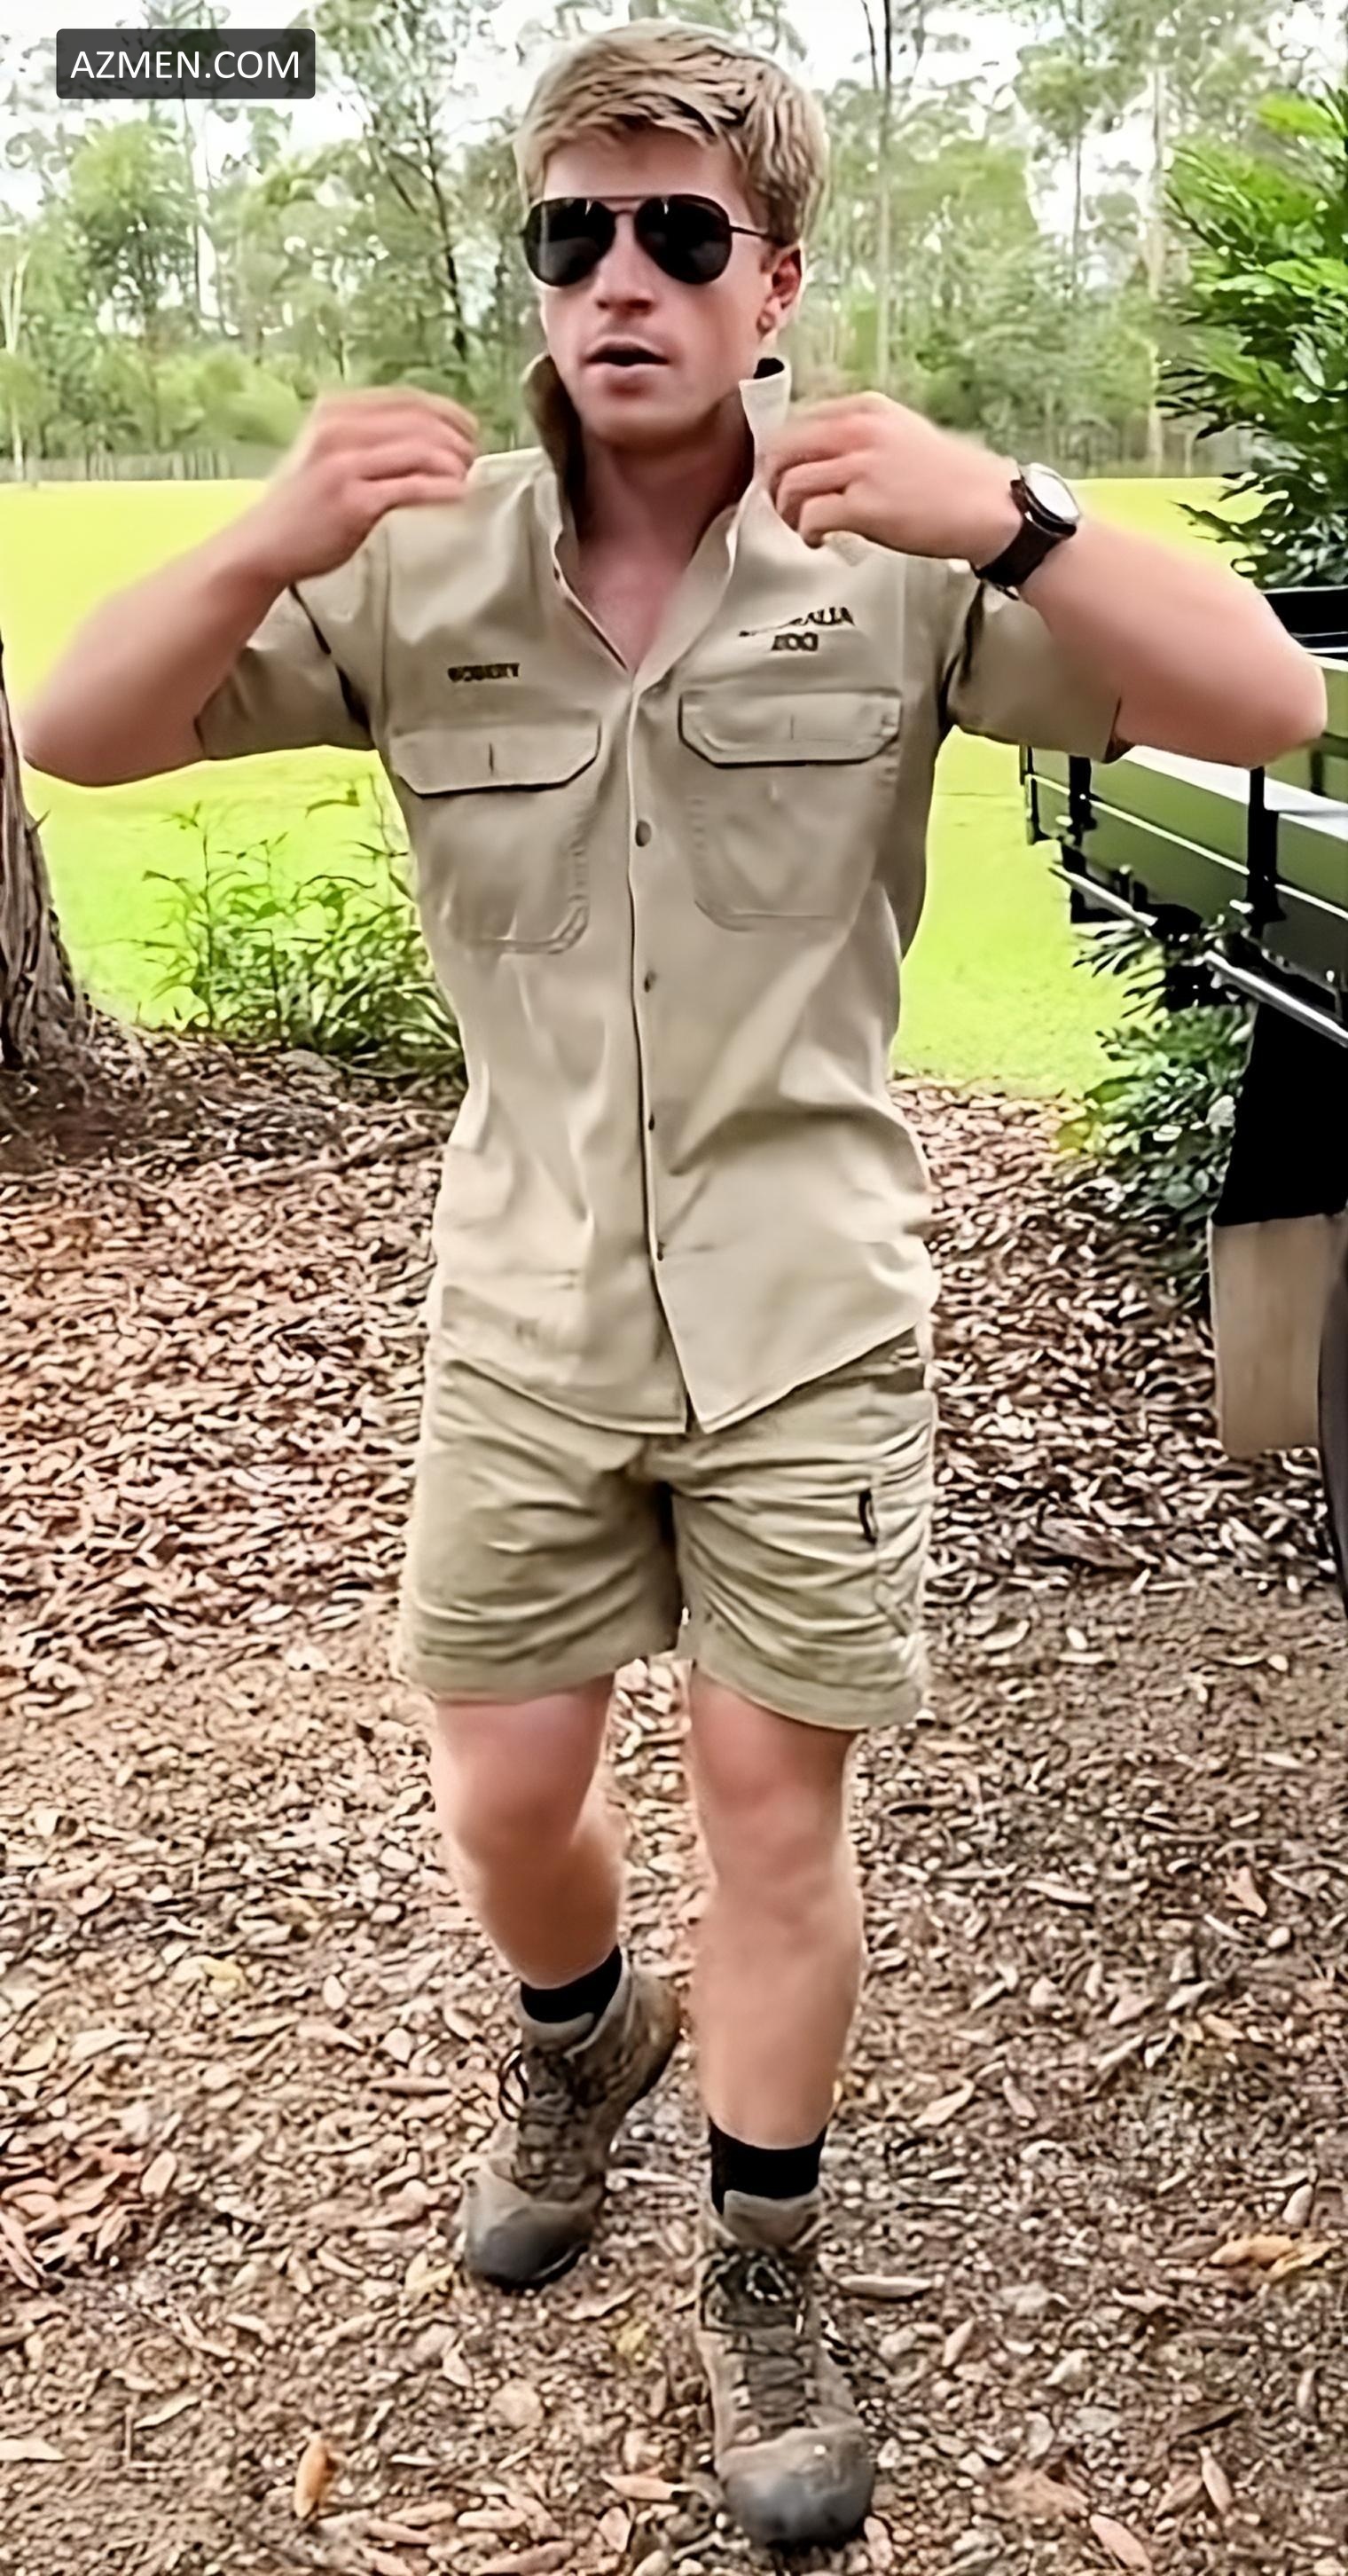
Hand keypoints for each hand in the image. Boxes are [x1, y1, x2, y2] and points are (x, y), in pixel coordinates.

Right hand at [239, 386, 478, 583]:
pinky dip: (442, 489)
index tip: (469, 429)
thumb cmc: (300, 506)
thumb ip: (364, 439)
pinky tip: (457, 494)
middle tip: (474, 457)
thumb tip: (423, 437)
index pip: (406, 399)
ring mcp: (346, 464)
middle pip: (420, 421)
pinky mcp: (355, 501)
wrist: (263, 545)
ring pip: (421, 450)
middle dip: (457, 438)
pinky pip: (413, 487)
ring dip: (454, 463)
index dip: (447, 412)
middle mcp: (339, 430)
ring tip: (467, 476)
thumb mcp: (325, 454)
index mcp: (334, 412)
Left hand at [764, 392, 1020, 565]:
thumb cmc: (953, 480)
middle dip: (774, 481)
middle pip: (783, 448)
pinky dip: (805, 532)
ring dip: (786, 511)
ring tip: (801, 526)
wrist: (989, 507)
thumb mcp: (904, 435)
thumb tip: (823, 460)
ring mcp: (861, 467)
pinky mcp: (864, 506)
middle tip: (784, 505)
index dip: (785, 455)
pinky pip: (810, 516)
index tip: (789, 476)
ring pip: (789, 483)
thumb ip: (862, 438)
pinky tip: (818, 540)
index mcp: (867, 409)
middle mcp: (859, 430)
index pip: (799, 422)